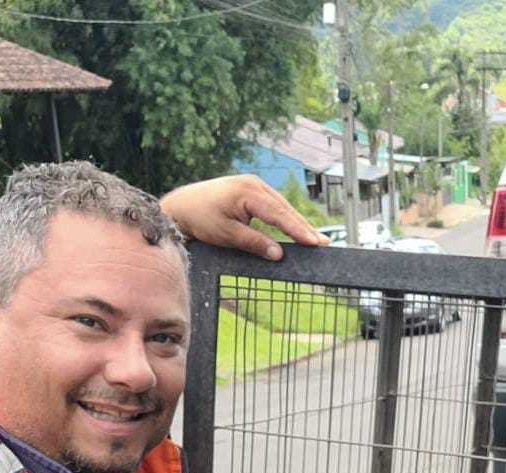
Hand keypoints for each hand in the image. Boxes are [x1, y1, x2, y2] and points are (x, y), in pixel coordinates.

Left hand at [160, 175, 326, 258]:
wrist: (181, 206)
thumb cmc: (200, 218)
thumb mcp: (227, 234)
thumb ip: (254, 243)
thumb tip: (278, 254)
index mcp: (248, 191)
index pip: (279, 214)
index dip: (298, 230)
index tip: (314, 243)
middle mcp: (254, 184)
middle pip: (285, 209)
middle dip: (304, 228)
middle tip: (323, 244)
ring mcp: (254, 186)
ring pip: (282, 207)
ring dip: (298, 224)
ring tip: (316, 239)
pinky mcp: (252, 191)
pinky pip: (275, 206)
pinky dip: (287, 219)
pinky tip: (298, 229)